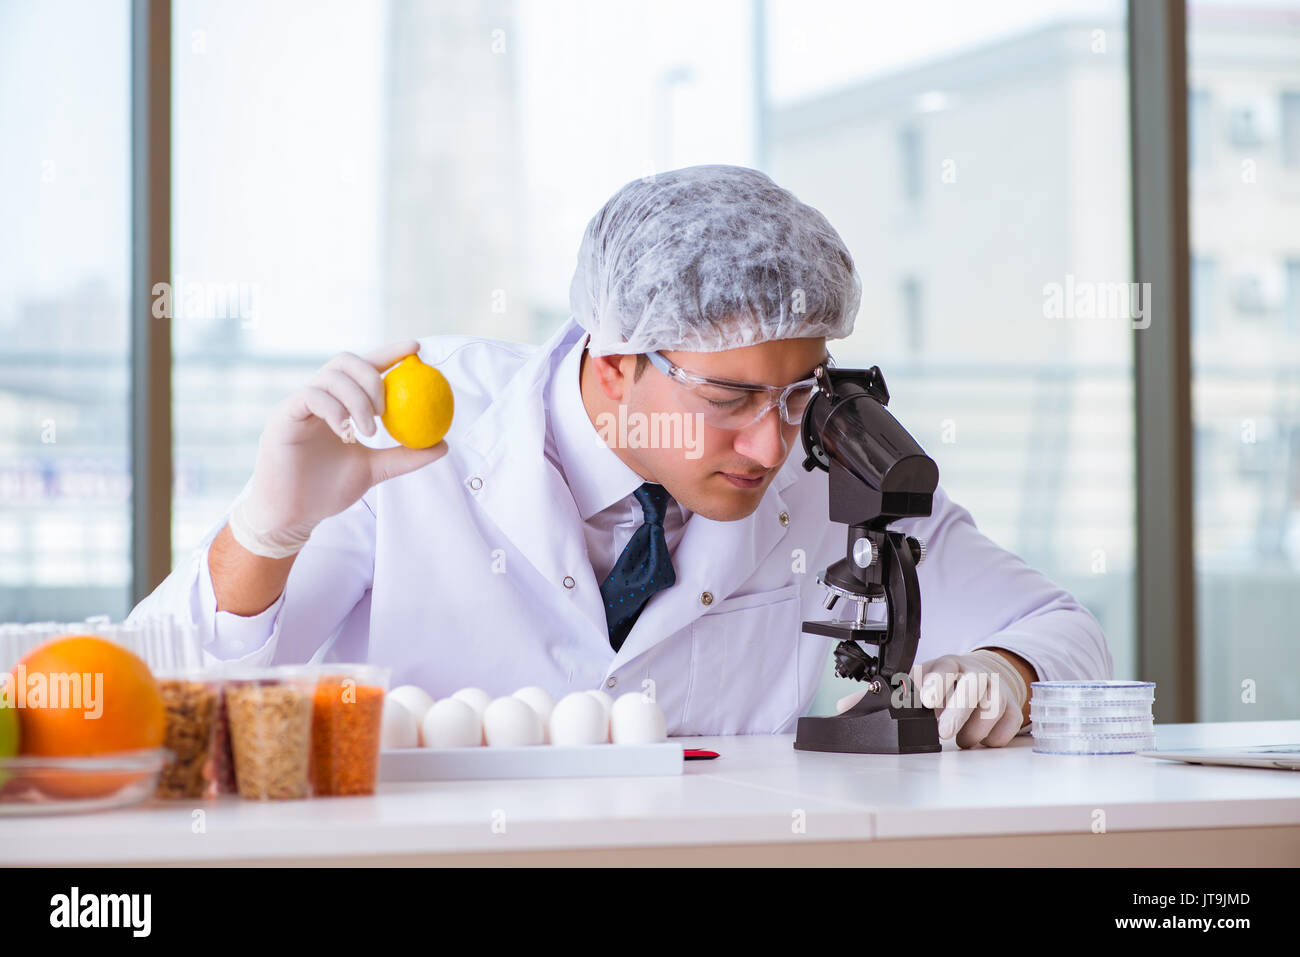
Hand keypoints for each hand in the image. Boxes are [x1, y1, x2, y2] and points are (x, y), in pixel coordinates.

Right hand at [227, 340, 448, 557]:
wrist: (294, 516)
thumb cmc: (328, 491)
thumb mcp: (376, 470)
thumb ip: (405, 455)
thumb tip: (443, 444)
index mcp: (338, 403)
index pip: (364, 367)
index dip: (389, 353)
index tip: (416, 349)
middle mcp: (317, 397)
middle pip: (345, 361)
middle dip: (371, 375)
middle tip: (387, 407)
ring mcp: (298, 405)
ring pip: (330, 377)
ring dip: (357, 399)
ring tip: (369, 431)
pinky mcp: (283, 417)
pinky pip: (309, 396)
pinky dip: (334, 409)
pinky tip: (346, 432)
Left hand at [835, 649, 1027, 747]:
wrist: (986, 675)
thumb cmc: (945, 683)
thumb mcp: (916, 683)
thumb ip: (883, 697)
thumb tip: (845, 709)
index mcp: (945, 666)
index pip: (942, 668)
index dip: (935, 682)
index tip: (926, 699)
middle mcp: (973, 674)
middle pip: (972, 686)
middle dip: (957, 710)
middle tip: (943, 732)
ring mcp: (996, 690)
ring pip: (993, 707)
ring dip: (975, 729)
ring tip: (961, 739)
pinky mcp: (1012, 708)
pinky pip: (1010, 724)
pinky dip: (995, 737)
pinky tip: (982, 739)